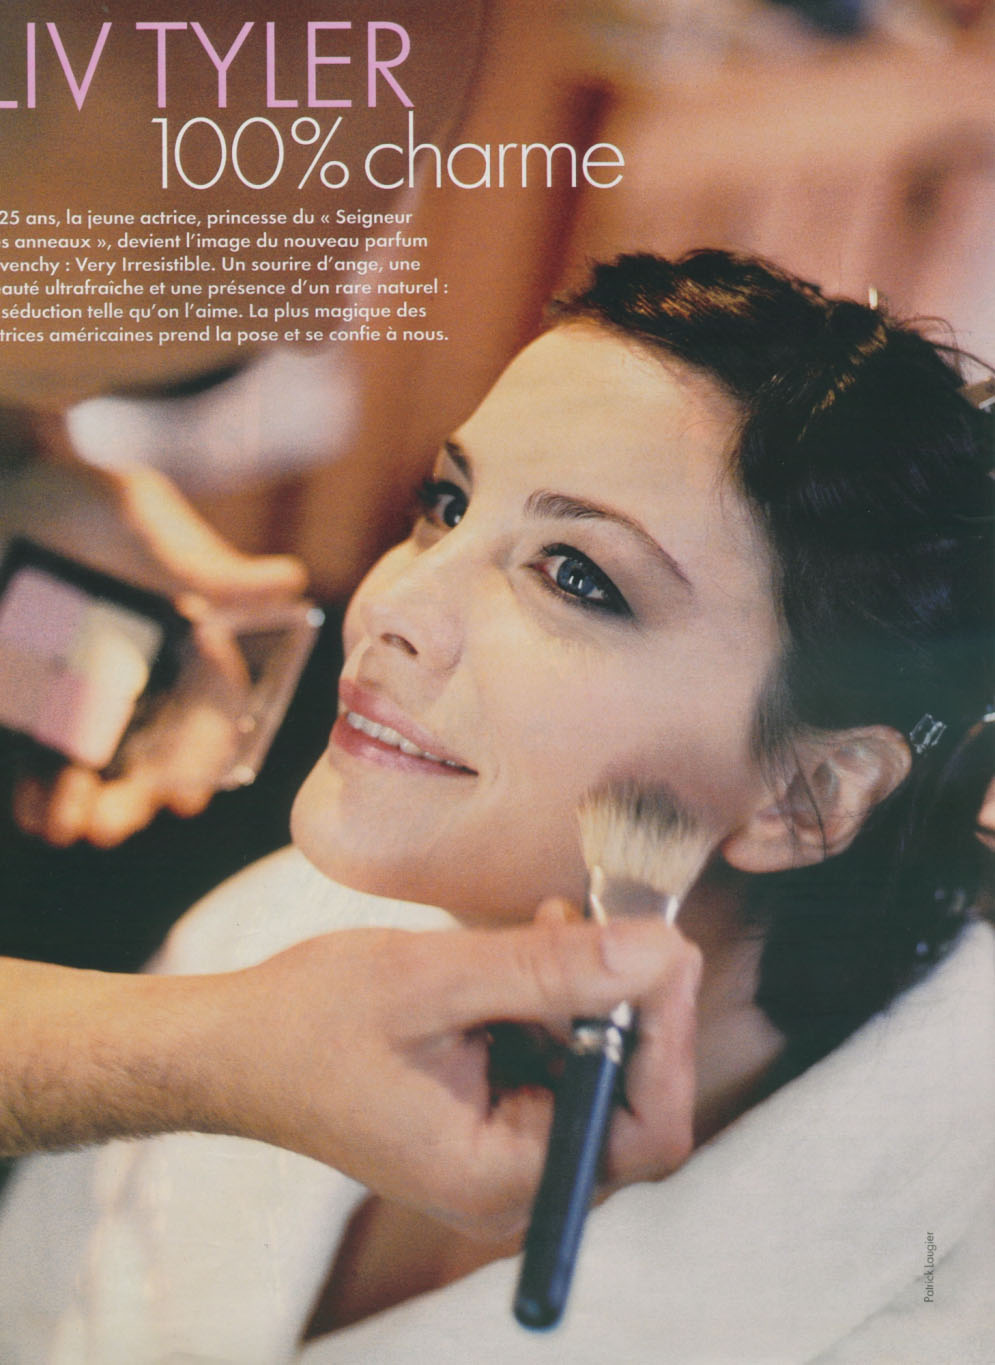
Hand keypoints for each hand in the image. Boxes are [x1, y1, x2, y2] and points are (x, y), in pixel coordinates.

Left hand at [0, 411, 306, 844]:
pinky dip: (38, 790)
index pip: (206, 713)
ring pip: (95, 765)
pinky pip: (40, 754)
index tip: (186, 798)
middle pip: (149, 752)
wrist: (6, 479)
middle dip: (136, 796)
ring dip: (84, 804)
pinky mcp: (27, 698)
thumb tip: (289, 583)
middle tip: (112, 825)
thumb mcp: (145, 524)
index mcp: (184, 642)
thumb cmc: (86, 495)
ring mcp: (81, 690)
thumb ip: (207, 567)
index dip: (199, 758)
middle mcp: (140, 674)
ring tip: (69, 826)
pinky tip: (34, 811)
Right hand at [204, 909, 700, 1241]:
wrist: (232, 1048)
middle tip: (613, 921)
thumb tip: (659, 951)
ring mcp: (503, 1154)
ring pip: (599, 1071)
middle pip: (631, 1100)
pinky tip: (529, 947)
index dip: (668, 1037)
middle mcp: (512, 1183)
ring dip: (590, 991)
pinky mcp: (490, 1118)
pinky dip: (556, 1000)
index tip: (662, 948)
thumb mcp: (434, 980)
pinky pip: (556, 1061)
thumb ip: (551, 969)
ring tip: (548, 924)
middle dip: (631, 1003)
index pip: (645, 1128)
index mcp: (498, 1176)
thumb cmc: (308, 1021)